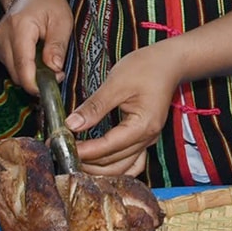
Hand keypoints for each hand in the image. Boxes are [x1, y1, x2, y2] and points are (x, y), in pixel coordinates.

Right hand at [0, 0, 73, 94]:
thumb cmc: (49, 4)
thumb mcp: (62, 21)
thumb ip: (57, 46)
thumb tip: (54, 69)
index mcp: (20, 28)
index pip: (22, 65)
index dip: (34, 83)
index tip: (50, 89)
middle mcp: (3, 35)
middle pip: (15, 72)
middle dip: (36, 80)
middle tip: (57, 74)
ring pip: (12, 72)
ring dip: (30, 75)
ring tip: (49, 64)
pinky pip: (10, 66)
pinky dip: (24, 68)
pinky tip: (37, 60)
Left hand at [65, 41, 185, 178]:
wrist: (169, 62)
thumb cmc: (146, 68)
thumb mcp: (116, 83)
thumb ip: (94, 107)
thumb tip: (71, 124)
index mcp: (143, 126)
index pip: (108, 147)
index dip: (83, 151)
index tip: (62, 146)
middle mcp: (147, 138)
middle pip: (114, 163)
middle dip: (87, 162)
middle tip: (63, 153)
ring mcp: (147, 140)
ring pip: (121, 167)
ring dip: (98, 168)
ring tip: (75, 158)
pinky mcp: (144, 138)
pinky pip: (130, 162)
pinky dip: (113, 167)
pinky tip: (97, 163)